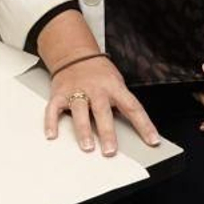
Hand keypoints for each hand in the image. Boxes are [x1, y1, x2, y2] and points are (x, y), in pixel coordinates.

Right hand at [45, 54, 160, 156]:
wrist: (75, 53)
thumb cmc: (99, 72)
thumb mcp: (116, 82)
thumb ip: (121, 102)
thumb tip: (134, 128)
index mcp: (114, 87)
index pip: (133, 107)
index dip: (144, 125)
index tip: (152, 141)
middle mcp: (96, 89)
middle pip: (103, 111)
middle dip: (107, 132)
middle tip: (110, 150)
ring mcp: (77, 91)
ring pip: (80, 110)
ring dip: (83, 130)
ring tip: (87, 146)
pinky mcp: (60, 93)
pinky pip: (54, 109)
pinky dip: (51, 122)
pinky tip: (52, 134)